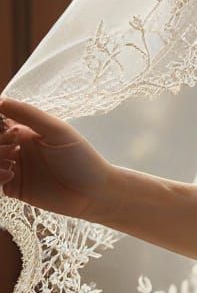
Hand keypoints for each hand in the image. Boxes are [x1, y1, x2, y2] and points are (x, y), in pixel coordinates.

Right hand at [0, 96, 115, 219]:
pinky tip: (10, 176)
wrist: (91, 193)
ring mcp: (14, 167)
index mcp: (27, 130)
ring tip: (12, 165)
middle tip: (14, 150)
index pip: (0, 123)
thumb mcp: (57, 131)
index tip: (11, 134)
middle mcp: (17, 147)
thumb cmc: (80, 157)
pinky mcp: (12, 188)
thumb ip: (29, 115)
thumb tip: (0, 100)